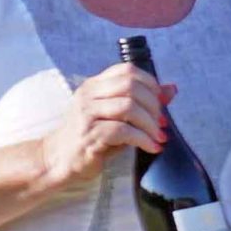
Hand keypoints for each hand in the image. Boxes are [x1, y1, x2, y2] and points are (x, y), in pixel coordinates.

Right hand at [37, 62, 169, 190]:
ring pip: (129, 107)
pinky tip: (152, 147)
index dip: (150, 83)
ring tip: (159, 137)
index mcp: (94, 85)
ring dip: (150, 124)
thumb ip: (142, 102)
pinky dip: (143, 139)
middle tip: (162, 123)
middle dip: (153, 105)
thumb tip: (172, 89)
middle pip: (131, 86)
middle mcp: (88, 95)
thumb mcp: (117, 117)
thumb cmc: (91, 138)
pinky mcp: (89, 135)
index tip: (162, 102)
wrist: (58, 160)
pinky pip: (123, 131)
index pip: (127, 70)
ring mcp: (86, 114)